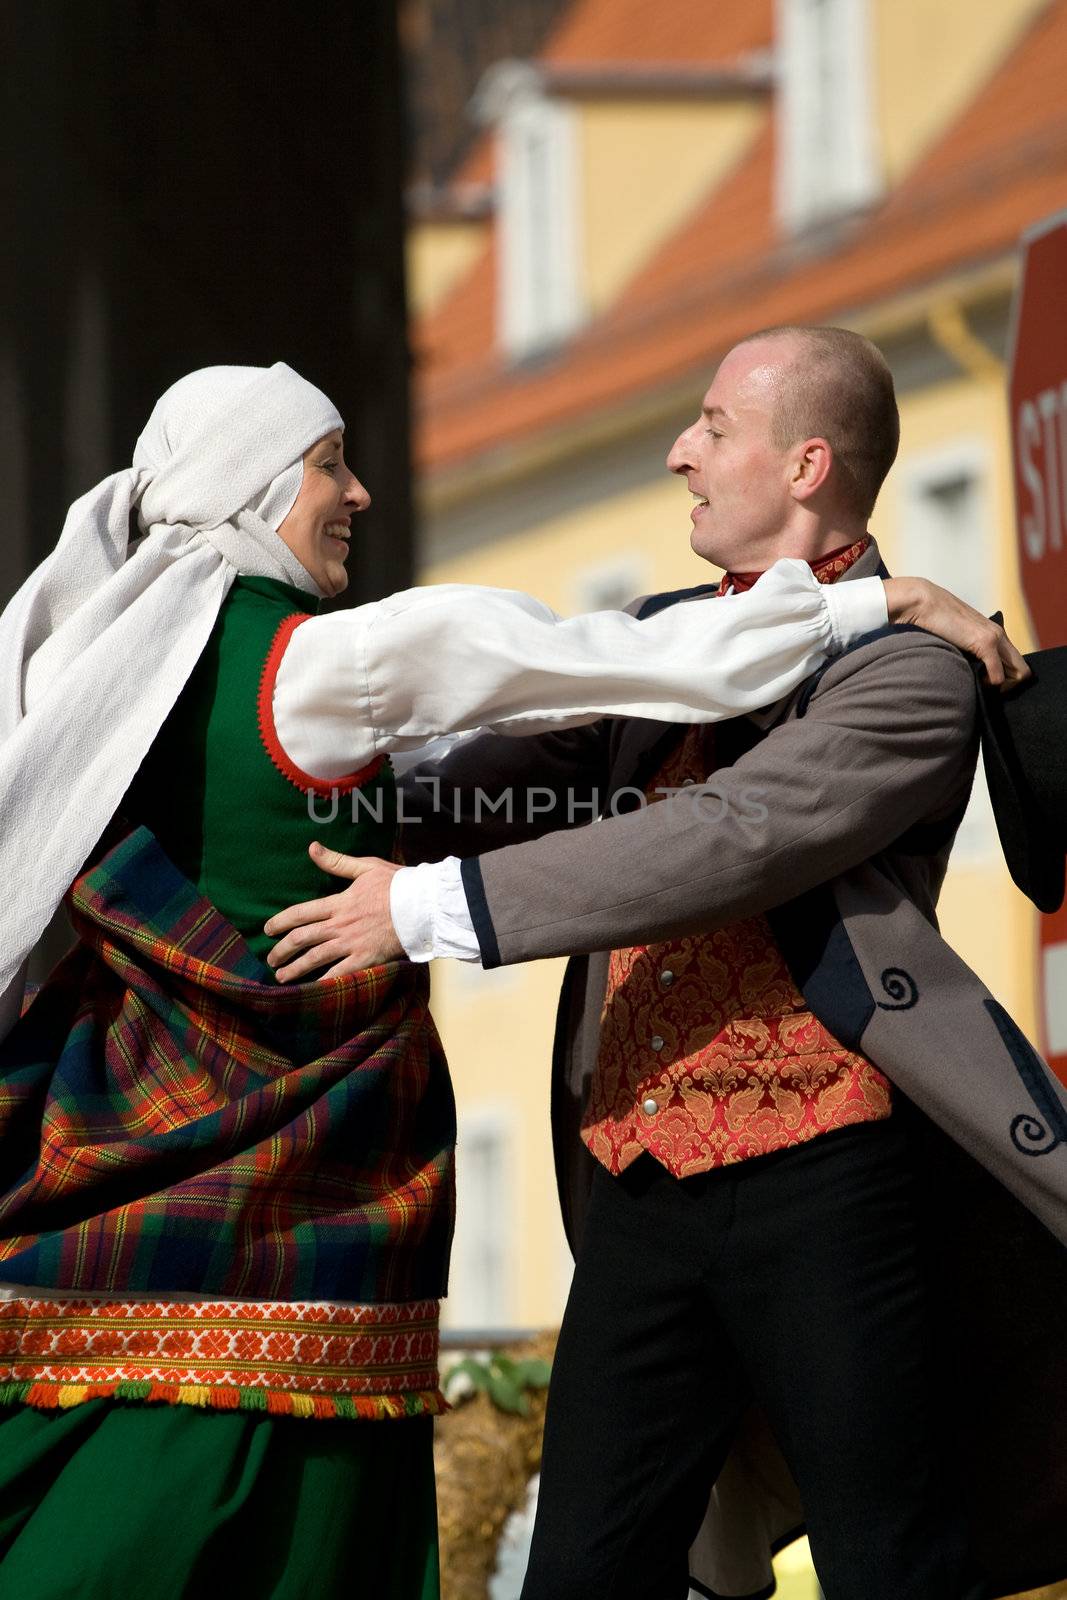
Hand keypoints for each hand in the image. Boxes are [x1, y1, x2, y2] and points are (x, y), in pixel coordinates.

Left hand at [264, 842, 402, 981]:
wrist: (423, 906)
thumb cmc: (398, 884)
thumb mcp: (366, 867)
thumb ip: (337, 862)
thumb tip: (312, 848)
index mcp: (338, 903)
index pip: (300, 913)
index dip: (280, 922)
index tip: (268, 930)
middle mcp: (339, 925)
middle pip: (301, 939)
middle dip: (281, 950)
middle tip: (271, 959)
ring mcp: (351, 944)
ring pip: (314, 959)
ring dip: (294, 969)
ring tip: (281, 977)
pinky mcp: (365, 960)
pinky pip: (338, 975)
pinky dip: (322, 984)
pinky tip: (310, 991)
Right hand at [883, 578, 1029, 688]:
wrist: (923, 602)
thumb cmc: (932, 620)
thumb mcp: (956, 636)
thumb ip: (966, 648)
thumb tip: (966, 667)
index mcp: (994, 633)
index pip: (1015, 662)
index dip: (1006, 678)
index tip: (986, 682)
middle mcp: (1000, 635)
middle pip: (1023, 670)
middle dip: (1009, 686)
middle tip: (987, 688)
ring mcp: (995, 638)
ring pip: (1019, 674)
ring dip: (1002, 687)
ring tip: (982, 684)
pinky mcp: (985, 643)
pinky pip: (998, 674)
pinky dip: (991, 683)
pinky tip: (977, 679)